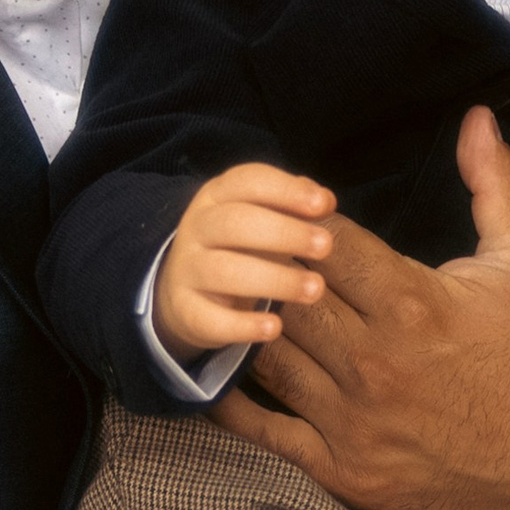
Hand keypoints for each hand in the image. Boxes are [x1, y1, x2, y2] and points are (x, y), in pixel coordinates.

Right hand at [153, 160, 336, 356]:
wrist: (184, 291)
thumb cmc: (239, 247)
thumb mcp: (261, 218)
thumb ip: (292, 206)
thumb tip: (325, 200)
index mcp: (217, 196)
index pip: (248, 182)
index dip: (286, 190)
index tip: (325, 205)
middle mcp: (197, 228)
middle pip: (235, 223)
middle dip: (284, 233)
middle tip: (326, 246)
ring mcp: (187, 270)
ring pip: (225, 271)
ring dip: (275, 280)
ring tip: (315, 289)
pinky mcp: (186, 311)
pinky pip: (211, 319)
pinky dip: (243, 325)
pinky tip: (275, 327)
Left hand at [213, 107, 509, 509]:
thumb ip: (496, 185)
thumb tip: (478, 116)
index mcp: (411, 302)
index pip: (325, 242)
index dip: (307, 225)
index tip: (306, 223)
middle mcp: (374, 362)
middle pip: (287, 296)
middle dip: (274, 273)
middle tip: (263, 260)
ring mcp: (355, 421)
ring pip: (268, 358)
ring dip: (253, 331)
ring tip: (249, 311)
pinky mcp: (345, 471)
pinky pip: (267, 434)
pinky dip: (237, 405)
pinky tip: (225, 376)